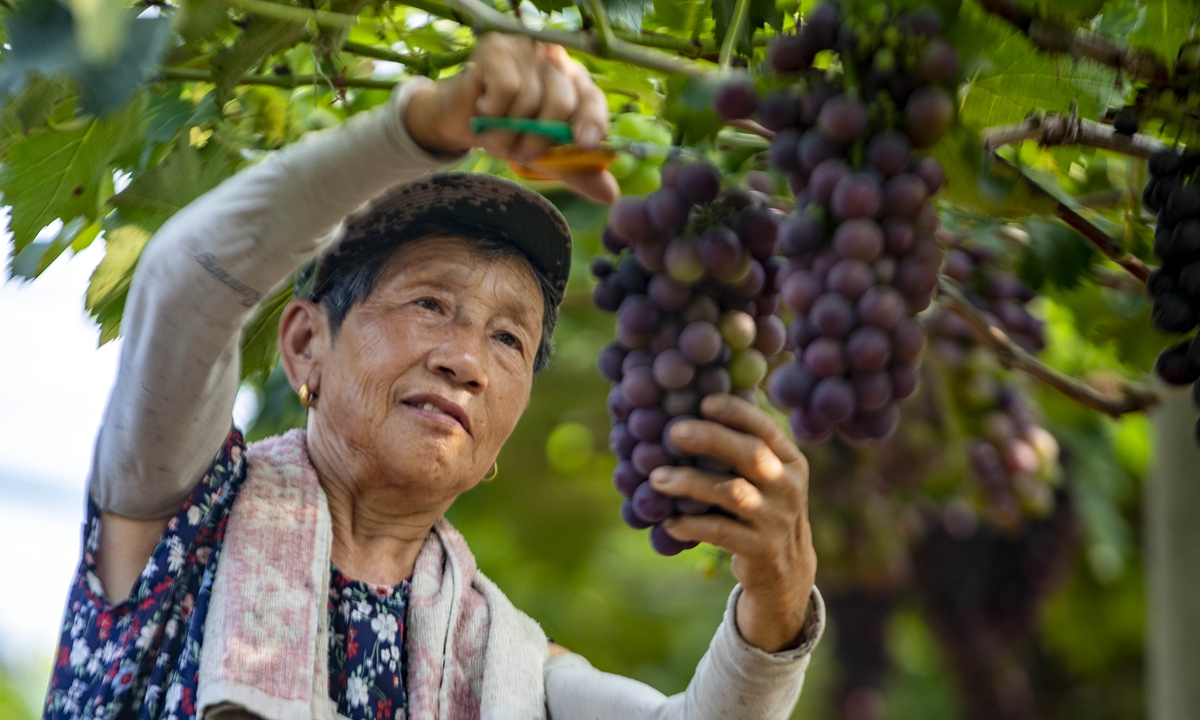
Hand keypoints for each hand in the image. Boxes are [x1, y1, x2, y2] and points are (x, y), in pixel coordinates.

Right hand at [404, 33, 617, 202]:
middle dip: (538, 140)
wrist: (461, 119)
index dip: (593, 121)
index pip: (593, 99)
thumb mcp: (545, 154)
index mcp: (574, 82)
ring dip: (508, 132)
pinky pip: (505, 88)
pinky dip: (493, 111)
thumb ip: (576, 169)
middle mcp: (554, 60)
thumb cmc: (509, 131)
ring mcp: (526, 49)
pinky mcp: (496, 47)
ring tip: (496, 134)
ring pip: (528, 101)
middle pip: (560, 103)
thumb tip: (610, 195)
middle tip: (519, 154)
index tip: (584, 144)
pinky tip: (484, 111)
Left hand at [648, 394, 817, 652]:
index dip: (737, 412)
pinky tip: (668, 521)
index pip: (766, 429)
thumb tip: (691, 411)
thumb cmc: (761, 510)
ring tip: (657, 478)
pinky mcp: (762, 550)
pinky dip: (691, 525)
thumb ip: (742, 450)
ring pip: (733, 493)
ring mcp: (777, 520)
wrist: (785, 572)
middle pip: (751, 454)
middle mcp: (788, 487)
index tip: (704, 402)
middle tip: (673, 432)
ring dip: (691, 483)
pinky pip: (721, 532)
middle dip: (711, 439)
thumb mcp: (766, 479)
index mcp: (790, 461)